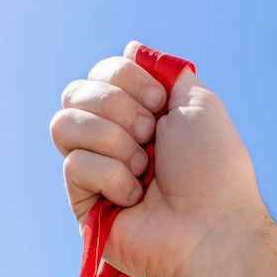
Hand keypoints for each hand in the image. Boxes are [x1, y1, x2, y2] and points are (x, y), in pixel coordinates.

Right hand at [50, 42, 262, 276]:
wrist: (211, 225)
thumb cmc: (212, 168)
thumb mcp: (199, 102)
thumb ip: (165, 73)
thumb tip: (133, 51)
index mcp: (140, 114)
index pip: (101, 73)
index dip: (126, 79)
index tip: (160, 105)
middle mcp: (114, 139)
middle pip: (75, 93)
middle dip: (118, 108)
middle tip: (152, 137)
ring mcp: (96, 171)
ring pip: (64, 125)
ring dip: (113, 141)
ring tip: (144, 169)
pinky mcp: (83, 203)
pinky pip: (74, 165)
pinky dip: (112, 177)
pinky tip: (135, 198)